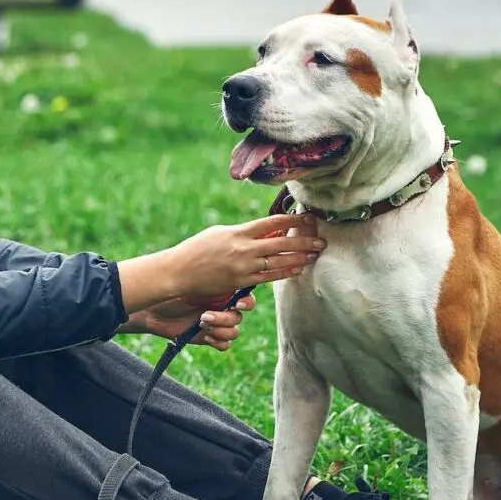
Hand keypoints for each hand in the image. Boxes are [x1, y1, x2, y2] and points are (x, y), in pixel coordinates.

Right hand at [116, 213, 322, 314]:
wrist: (179, 272)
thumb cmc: (198, 249)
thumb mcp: (220, 233)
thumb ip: (244, 232)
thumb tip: (267, 230)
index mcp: (238, 232)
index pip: (271, 222)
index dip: (292, 220)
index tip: (307, 218)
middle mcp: (244, 249)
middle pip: (281, 243)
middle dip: (304, 241)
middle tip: (321, 240)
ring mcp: (244, 267)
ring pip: (279, 261)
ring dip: (300, 257)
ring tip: (315, 254)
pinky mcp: (242, 282)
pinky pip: (269, 277)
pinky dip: (285, 271)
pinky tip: (298, 269)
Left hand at [119, 294, 256, 350]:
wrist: (152, 310)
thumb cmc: (170, 291)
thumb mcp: (192, 282)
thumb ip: (212, 281)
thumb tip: (233, 277)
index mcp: (223, 292)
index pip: (246, 298)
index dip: (247, 303)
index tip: (237, 304)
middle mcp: (222, 307)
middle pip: (239, 317)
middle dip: (225, 318)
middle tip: (205, 316)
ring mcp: (216, 324)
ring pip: (234, 332)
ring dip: (220, 330)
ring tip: (201, 324)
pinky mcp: (208, 338)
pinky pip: (225, 344)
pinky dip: (218, 341)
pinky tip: (205, 336)